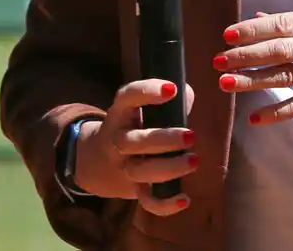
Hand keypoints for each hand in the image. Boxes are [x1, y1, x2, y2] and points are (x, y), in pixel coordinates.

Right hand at [73, 79, 198, 214]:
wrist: (97, 161)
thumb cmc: (132, 127)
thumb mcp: (140, 110)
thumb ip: (166, 102)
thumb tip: (186, 94)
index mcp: (120, 113)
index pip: (127, 97)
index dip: (147, 91)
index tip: (172, 89)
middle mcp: (118, 139)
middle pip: (134, 141)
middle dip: (163, 139)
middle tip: (191, 136)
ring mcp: (123, 166)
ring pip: (140, 171)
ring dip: (169, 168)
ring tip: (194, 160)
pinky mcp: (133, 189)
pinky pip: (145, 200)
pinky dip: (164, 204)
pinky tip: (184, 199)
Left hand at [215, 10, 292, 123]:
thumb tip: (259, 17)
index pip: (283, 24)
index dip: (253, 30)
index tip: (227, 35)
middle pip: (281, 49)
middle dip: (247, 55)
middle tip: (218, 60)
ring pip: (288, 76)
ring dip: (255, 81)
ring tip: (227, 83)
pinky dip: (280, 112)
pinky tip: (257, 117)